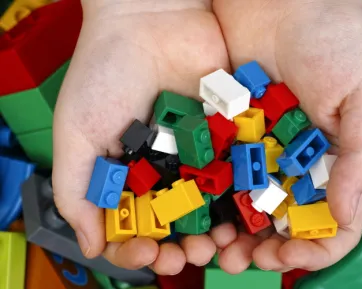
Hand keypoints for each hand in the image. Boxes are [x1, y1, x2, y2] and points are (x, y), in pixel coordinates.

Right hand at [52, 0, 229, 273]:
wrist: (149, 18)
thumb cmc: (104, 72)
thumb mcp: (77, 134)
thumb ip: (76, 191)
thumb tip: (90, 245)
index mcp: (129, 173)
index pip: (134, 225)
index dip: (139, 247)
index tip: (147, 253)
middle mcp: (165, 168)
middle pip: (178, 221)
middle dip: (183, 245)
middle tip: (189, 255)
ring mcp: (198, 152)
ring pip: (212, 203)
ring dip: (217, 229)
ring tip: (219, 242)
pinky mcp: (227, 132)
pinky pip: (238, 169)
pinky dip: (242, 193)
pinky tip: (244, 210)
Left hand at [212, 0, 361, 272]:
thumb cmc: (336, 39)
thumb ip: (361, 156)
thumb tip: (346, 214)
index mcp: (336, 159)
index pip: (334, 220)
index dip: (316, 246)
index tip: (291, 252)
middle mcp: (298, 161)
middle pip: (285, 221)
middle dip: (267, 247)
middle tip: (245, 260)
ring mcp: (262, 149)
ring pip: (249, 206)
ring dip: (235, 233)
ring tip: (217, 247)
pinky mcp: (232, 132)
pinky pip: (223, 173)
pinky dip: (214, 197)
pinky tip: (202, 212)